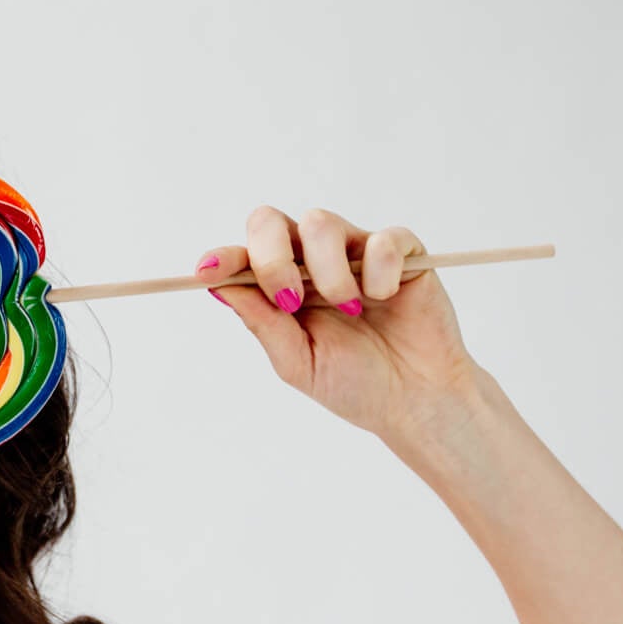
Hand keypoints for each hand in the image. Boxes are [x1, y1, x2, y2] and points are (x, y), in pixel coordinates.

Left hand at [195, 206, 476, 439]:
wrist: (415, 401)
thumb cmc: (355, 384)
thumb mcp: (298, 362)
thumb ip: (263, 323)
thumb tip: (221, 287)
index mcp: (282, 288)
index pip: (244, 257)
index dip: (224, 258)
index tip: (207, 271)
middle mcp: (313, 263)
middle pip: (271, 222)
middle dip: (272, 257)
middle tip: (289, 299)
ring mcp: (355, 253)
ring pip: (320, 223)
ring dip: (328, 270)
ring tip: (348, 310)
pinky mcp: (400, 252)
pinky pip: (382, 237)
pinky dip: (379, 268)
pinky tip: (385, 297)